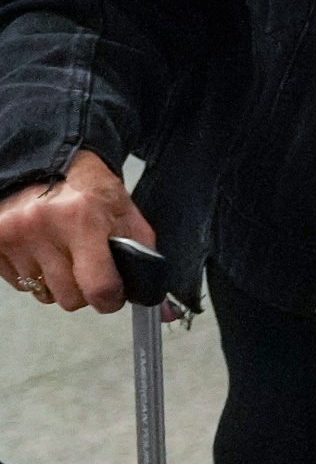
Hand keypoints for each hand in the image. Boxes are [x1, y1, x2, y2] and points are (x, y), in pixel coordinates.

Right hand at [0, 152, 154, 314]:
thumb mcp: (124, 211)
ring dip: (57, 282)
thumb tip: (153, 297)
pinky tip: (42, 251)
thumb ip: (140, 251)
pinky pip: (19, 284)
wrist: (46, 164)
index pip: (98, 286)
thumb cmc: (88, 188)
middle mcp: (44, 229)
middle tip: (88, 269)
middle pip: (69, 297)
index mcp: (83, 220)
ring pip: (43, 293)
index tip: (112, 297)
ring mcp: (15, 236)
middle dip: (84, 290)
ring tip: (63, 254)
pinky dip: (34, 275)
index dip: (110, 299)